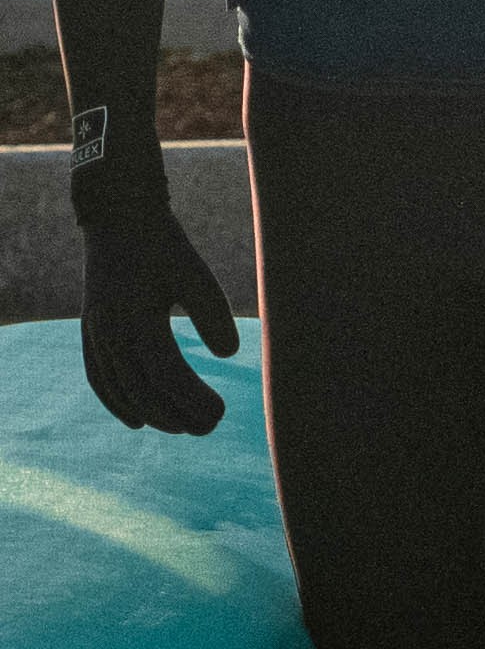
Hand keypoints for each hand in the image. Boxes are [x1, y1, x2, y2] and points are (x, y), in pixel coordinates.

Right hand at [74, 167, 236, 437]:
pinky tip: (138, 422)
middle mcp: (109, 332)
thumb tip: (229, 354)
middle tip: (212, 428)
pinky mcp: (92, 332)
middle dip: (176, 414)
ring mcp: (95, 334)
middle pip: (141, 389)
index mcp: (136, 317)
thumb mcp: (195, 273)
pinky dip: (117, 402)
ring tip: (184, 429)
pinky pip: (99, 378)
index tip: (222, 413)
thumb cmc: (164, 246)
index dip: (192, 398)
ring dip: (151, 413)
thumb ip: (212, 313)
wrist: (118, 219)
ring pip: (120, 389)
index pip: (165, 371)